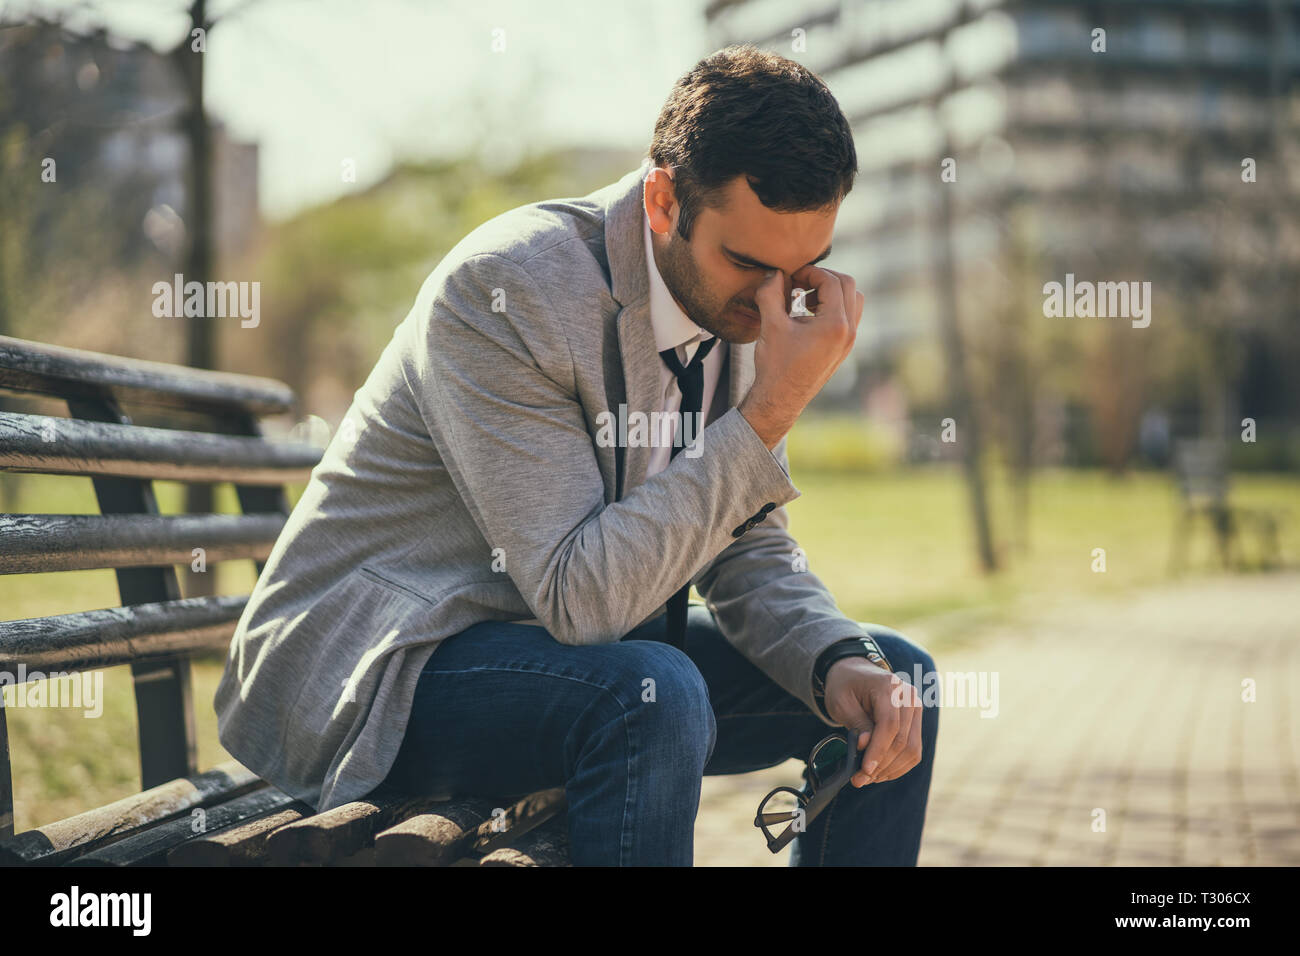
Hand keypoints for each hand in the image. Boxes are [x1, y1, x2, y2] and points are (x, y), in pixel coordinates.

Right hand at [738, 264, 863, 449]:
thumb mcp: (770, 325)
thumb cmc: (775, 365)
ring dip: (830, 291)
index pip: (831, 281)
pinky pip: (848, 316)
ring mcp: (849, 341)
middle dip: (822, 278)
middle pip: (848, 285)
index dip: (809, 272)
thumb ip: (771, 293)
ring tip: (803, 299)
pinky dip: (832, 306)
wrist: (780, 399)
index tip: (791, 276)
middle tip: (798, 283)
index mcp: (834, 325)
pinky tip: (807, 314)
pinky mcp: (843, 348)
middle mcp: (849, 332)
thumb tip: (774, 271)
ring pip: (853, 299)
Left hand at [823, 657, 923, 786]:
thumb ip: (857, 724)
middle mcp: (909, 697)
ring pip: (912, 749)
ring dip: (890, 769)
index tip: (864, 770)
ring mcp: (916, 709)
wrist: (854, 672)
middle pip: (902, 740)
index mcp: (889, 687)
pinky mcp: (915, 721)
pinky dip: (898, 765)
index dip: (878, 750)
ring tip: (867, 778)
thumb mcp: (841, 702)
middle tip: (859, 780)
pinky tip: (880, 772)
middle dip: (881, 765)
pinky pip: (914, 750)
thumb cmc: (844, 686)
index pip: (890, 725)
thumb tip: (866, 747)